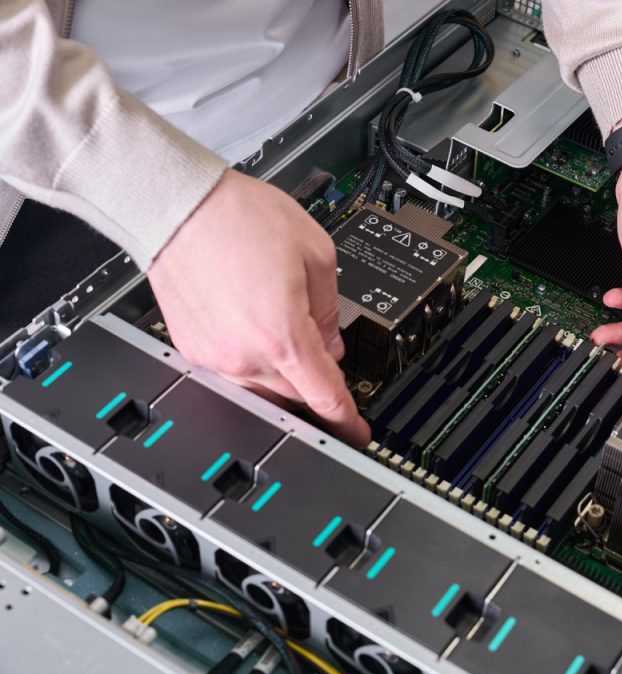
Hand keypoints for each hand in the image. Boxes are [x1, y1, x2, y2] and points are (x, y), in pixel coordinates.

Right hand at [148, 169, 369, 445]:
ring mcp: (214, 356)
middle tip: (326, 364)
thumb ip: (330, 308)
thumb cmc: (239, 217)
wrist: (177, 205)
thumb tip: (331, 342)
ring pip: (262, 389)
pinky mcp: (191, 348)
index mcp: (282, 336)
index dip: (346, 421)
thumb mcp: (316, 253)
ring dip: (283, 375)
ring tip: (287, 333)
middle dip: (315, 386)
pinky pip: (232, 372)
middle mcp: (245, 355)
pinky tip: (257, 329)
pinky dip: (253, 361)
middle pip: (294, 397)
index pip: (325, 397)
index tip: (356, 432)